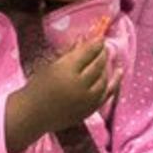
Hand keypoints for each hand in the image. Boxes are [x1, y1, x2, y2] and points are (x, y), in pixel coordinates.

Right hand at [5, 28, 119, 149]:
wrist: (33, 114)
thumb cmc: (38, 86)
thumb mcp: (51, 65)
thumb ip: (69, 53)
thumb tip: (83, 39)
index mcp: (67, 70)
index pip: (87, 53)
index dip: (96, 44)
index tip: (100, 37)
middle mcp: (79, 85)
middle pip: (98, 65)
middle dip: (103, 53)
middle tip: (104, 46)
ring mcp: (86, 100)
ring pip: (104, 80)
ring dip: (108, 66)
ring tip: (108, 58)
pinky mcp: (89, 111)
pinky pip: (106, 95)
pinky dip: (114, 83)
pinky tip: (119, 72)